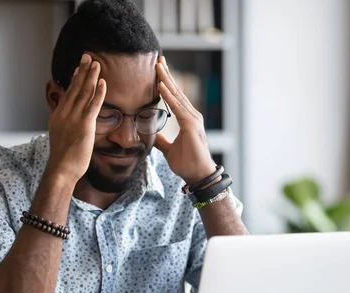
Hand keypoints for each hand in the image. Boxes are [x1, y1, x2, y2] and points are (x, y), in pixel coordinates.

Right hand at [45, 54, 106, 184]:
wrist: (61, 169)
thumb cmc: (63, 159)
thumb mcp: (61, 138)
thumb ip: (66, 126)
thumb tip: (72, 124)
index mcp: (58, 116)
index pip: (68, 93)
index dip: (74, 79)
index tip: (79, 68)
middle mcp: (64, 114)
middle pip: (75, 88)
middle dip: (82, 71)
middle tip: (88, 57)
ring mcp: (73, 118)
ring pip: (83, 93)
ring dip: (91, 77)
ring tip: (96, 64)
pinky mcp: (84, 125)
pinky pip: (93, 105)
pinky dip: (98, 92)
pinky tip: (102, 82)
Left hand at [154, 56, 215, 184]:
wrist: (198, 175)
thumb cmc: (187, 163)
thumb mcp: (168, 149)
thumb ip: (161, 140)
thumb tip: (152, 134)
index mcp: (186, 119)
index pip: (174, 97)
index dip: (166, 83)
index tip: (158, 70)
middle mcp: (191, 115)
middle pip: (176, 91)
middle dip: (166, 75)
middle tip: (158, 59)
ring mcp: (193, 119)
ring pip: (177, 96)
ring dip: (166, 80)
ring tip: (157, 66)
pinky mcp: (191, 126)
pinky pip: (177, 108)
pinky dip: (168, 96)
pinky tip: (161, 86)